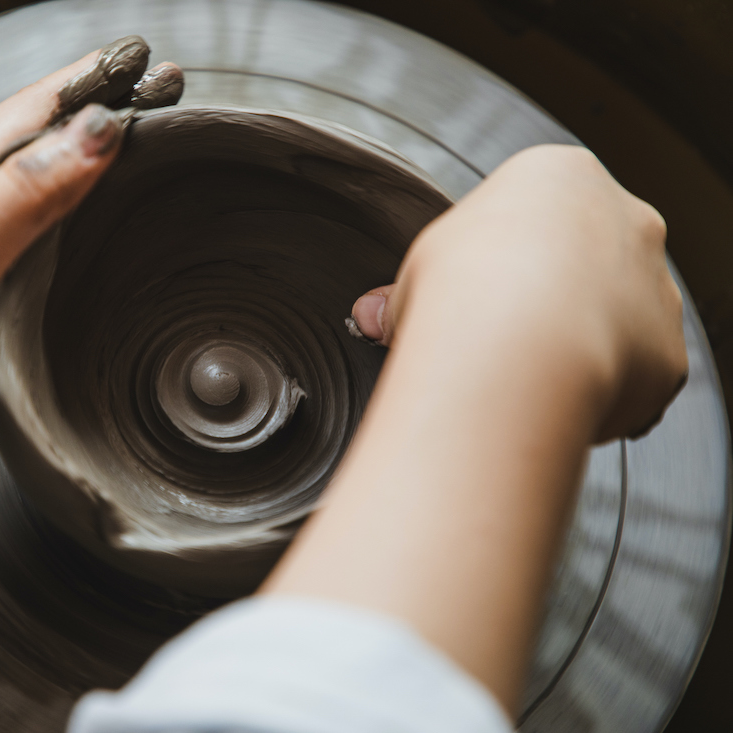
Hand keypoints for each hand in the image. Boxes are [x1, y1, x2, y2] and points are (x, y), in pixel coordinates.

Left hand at [0, 38, 181, 511]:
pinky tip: (74, 254)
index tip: (148, 66)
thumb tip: (100, 131)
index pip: (40, 111)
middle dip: (100, 122)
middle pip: (42, 148)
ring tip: (128, 171)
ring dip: (82, 178)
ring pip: (35, 200)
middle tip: (153, 110)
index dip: (97, 84)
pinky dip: (60, 240)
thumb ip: (28, 193)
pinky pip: (23, 253)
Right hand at [350, 144, 686, 441]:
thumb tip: (374, 315)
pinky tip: (555, 402)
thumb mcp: (415, 271)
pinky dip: (601, 393)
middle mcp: (627, 222)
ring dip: (581, 345)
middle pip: (591, 262)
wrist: (513, 348)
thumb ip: (408, 288)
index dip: (504, 257)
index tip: (478, 291)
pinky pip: (634, 377)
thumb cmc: (463, 289)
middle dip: (553, 299)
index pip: (540, 214)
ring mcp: (656, 289)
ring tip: (526, 377)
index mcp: (562, 177)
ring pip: (619, 320)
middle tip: (501, 337)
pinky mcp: (667, 355)